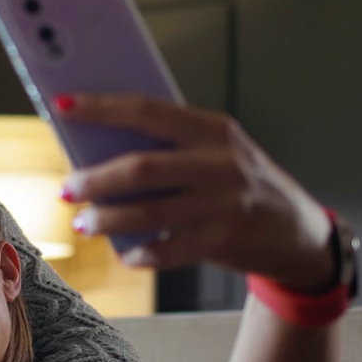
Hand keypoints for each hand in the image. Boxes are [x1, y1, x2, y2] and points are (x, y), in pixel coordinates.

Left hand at [58, 94, 334, 291]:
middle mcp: (221, 161)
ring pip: (150, 211)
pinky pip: (169, 250)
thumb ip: (170, 148)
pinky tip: (125, 254)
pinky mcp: (225, 240)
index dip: (101, 107)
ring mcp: (225, 202)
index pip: (148, 110)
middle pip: (142, 166)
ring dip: (108, 219)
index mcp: (212, 128)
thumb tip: (97, 150)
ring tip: (84, 223)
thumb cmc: (241, 186)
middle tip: (66, 189)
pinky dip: (141, 253)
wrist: (300, 232)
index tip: (61, 106)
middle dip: (95, 179)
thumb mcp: (216, 153)